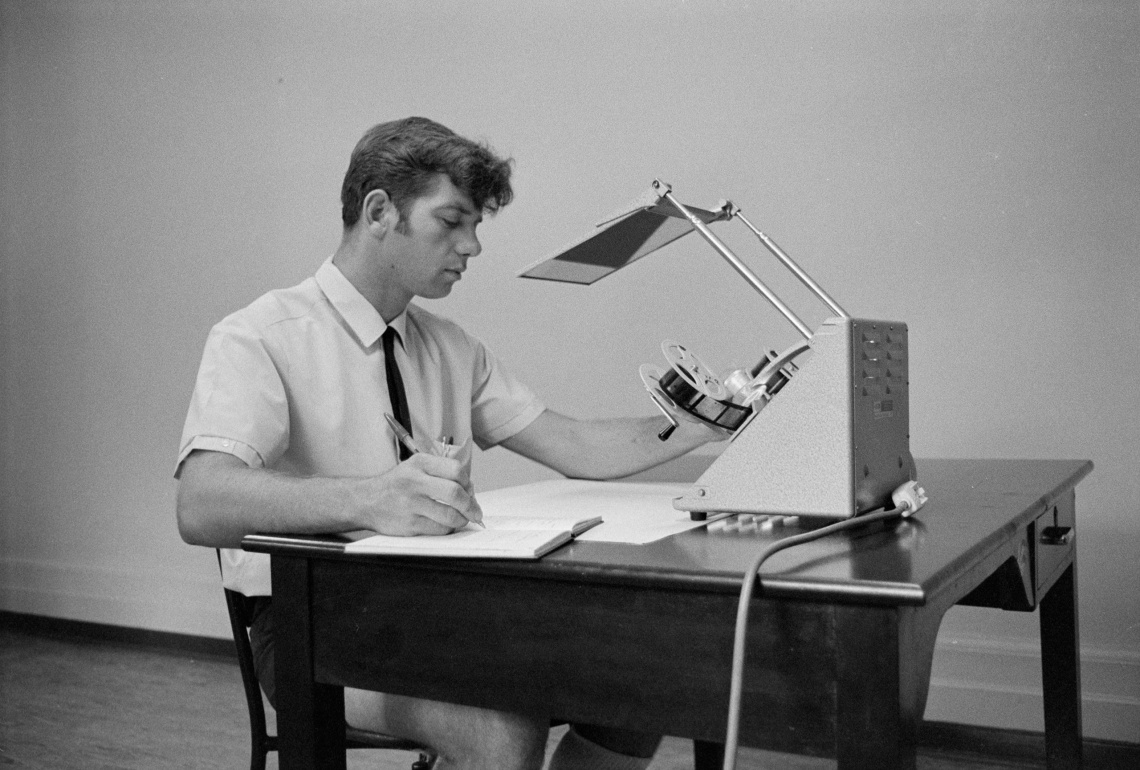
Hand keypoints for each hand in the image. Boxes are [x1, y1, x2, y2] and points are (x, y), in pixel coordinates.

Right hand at [359, 453, 482, 535]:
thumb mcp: (415, 468)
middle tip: (476, 512)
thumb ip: (441, 474)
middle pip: (455, 493)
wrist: (366, 501)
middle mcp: (414, 482)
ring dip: (462, 519)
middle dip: (471, 505)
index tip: (470, 491)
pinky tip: (446, 525)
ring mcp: (411, 504)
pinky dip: (448, 528)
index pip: (456, 470)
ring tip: (462, 519)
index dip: (468, 483)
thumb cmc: (397, 485)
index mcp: (420, 463)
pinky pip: (439, 529)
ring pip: (449, 515)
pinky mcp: (409, 523)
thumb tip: (470, 491)